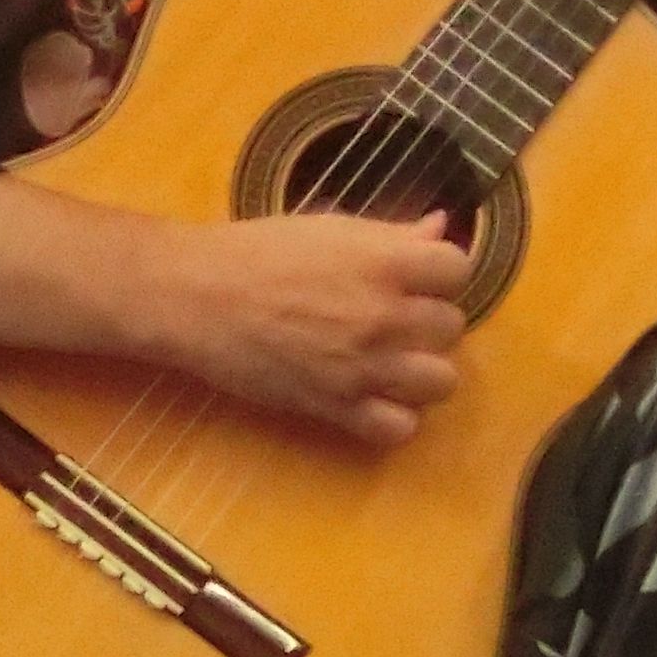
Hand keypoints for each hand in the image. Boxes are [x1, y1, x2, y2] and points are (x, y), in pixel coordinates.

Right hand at [146, 212, 470, 450]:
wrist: (197, 296)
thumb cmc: (257, 253)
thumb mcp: (329, 229)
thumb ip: (392, 234)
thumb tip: (442, 228)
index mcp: (385, 262)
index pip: (460, 269)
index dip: (440, 273)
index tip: (418, 277)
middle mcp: (384, 316)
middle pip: (452, 327)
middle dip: (427, 320)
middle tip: (393, 316)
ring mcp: (364, 366)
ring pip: (441, 381)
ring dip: (422, 370)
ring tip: (392, 359)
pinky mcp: (337, 407)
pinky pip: (400, 427)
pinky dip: (394, 416)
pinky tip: (374, 396)